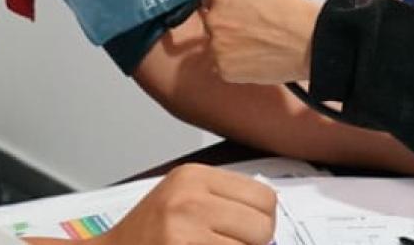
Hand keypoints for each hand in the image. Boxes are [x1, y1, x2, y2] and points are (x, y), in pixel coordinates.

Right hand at [95, 164, 275, 243]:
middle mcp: (190, 198)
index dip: (261, 221)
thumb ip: (222, 198)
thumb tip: (268, 215)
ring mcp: (184, 229)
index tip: (248, 232)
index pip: (264, 198)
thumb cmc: (146, 234)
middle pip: (262, 226)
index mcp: (193, 176)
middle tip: (227, 244)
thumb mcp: (182, 198)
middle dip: (253, 244)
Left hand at [200, 0, 321, 84]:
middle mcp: (215, 19)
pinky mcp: (224, 69)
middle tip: (250, 32)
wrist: (310, 43)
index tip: (233, 12)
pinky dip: (236, 66)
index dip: (224, 5)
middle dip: (227, 26)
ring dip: (229, 47)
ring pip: (216, 46)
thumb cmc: (294, 16)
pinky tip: (255, 59)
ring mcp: (217, 45)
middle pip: (211, 22)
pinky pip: (223, 66)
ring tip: (256, 47)